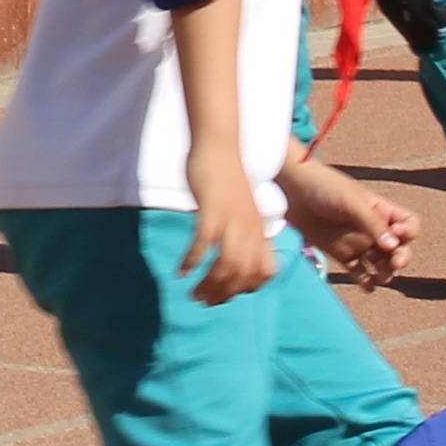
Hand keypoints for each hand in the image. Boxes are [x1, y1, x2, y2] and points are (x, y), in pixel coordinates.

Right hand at [180, 143, 276, 304]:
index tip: (228, 293)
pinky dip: (193, 261)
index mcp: (260, 229)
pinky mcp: (213, 209)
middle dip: (225, 294)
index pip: (265, 272)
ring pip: (228, 265)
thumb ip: (244, 230)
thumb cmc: (227, 177)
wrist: (220, 144)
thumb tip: (236, 254)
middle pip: (245, 275)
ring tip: (194, 293)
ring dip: (210, 284)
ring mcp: (233, 219)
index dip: (248, 288)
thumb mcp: (243, 208)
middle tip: (205, 301)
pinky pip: (204, 244)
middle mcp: (251, 228)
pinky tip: (181, 270)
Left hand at [283, 156, 415, 287]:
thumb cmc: (325, 188)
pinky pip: (358, 272)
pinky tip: (368, 288)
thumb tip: (393, 246)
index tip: (398, 234)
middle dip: (401, 257)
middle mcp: (373, 228)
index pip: (408, 225)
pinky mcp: (341, 253)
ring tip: (380, 277)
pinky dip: (365, 282)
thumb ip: (373, 224)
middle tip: (395, 263)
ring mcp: (357, 242)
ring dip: (385, 272)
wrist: (293, 190)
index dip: (409, 233)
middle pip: (398, 249)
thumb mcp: (352, 203)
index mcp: (381, 210)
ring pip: (381, 263)